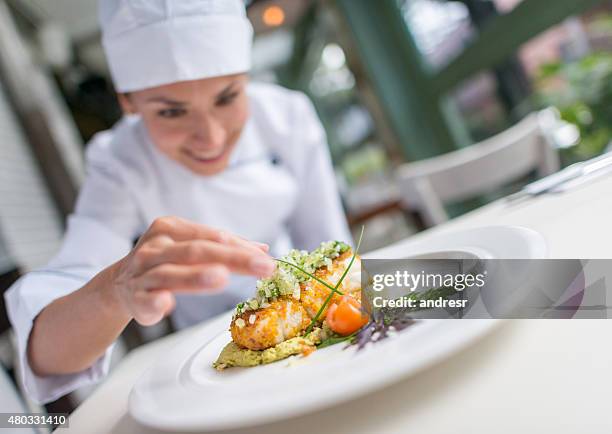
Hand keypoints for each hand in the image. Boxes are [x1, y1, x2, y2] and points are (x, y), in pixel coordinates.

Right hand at [108, 216, 274, 325]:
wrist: (119, 284)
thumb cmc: (164, 262)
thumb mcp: (190, 247)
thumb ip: (224, 247)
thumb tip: (263, 250)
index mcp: (171, 228)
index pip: (212, 236)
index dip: (241, 248)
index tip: (267, 259)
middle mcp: (156, 246)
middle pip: (197, 251)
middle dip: (232, 258)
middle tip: (261, 266)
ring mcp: (143, 271)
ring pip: (171, 273)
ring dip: (196, 276)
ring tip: (221, 278)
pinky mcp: (135, 297)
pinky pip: (146, 298)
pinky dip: (156, 301)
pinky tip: (166, 303)